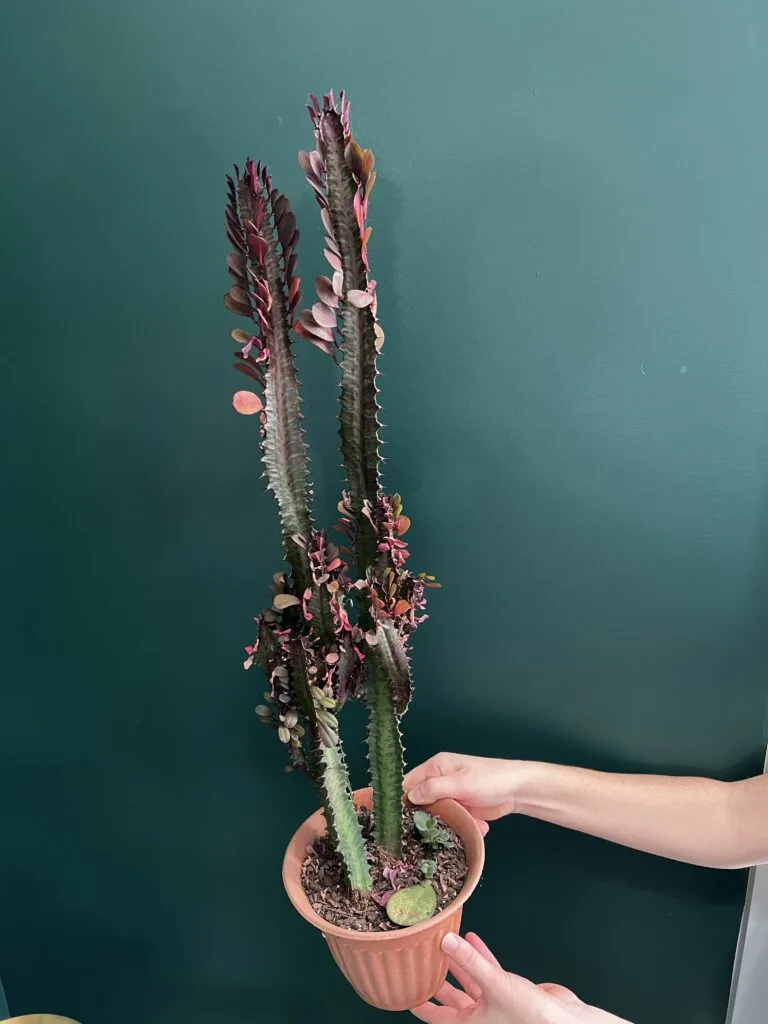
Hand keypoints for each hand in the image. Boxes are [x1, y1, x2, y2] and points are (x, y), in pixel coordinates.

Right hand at [405, 753, 527, 834]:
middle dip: (429, 816)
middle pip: (422, 801)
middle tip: (433, 830)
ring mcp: (452, 795)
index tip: (404, 819)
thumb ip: (434, 788)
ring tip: (461, 828)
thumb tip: (410, 797)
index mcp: (436, 767)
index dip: (405, 800)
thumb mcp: (460, 783)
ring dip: (449, 824)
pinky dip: (463, 826)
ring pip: (438, 814)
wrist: (518, 790)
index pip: (410, 783)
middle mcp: (440, 780)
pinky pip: (454, 820)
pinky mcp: (463, 809)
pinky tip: (478, 827)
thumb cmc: (489, 779)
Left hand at [411, 932, 631, 1022]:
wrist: (566, 1022)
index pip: (436, 1016)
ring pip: (470, 983)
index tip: (402, 988)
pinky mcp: (510, 992)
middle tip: (421, 958)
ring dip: (460, 962)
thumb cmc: (529, 1016)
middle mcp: (479, 1017)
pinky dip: (481, 957)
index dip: (419, 1003)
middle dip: (437, 978)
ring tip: (445, 942)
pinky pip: (490, 973)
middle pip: (450, 997)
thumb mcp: (495, 985)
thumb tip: (444, 939)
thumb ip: (470, 962)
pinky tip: (475, 939)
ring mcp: (495, 1004)